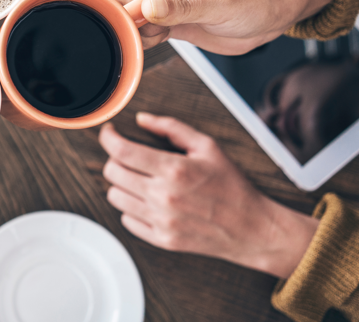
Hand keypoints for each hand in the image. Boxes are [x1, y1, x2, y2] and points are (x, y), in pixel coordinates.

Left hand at [100, 113, 317, 278]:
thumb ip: (172, 128)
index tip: (109, 133)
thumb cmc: (231, 186)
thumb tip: (142, 119)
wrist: (251, 228)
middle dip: (115, 159)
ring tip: (139, 179)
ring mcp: (161, 220)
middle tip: (128, 156)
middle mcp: (163, 196)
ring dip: (121, 184)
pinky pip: (126, 220)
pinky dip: (131, 208)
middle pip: (112, 172)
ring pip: (114, 196)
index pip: (121, 151)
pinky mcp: (161, 239)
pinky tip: (147, 200)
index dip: (108, 137)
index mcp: (174, 170)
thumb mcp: (207, 146)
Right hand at [107, 0, 335, 53]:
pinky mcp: (162, 15)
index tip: (140, 33)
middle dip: (131, 26)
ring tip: (165, 35)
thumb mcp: (219, 4)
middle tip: (158, 35)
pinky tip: (163, 39)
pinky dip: (143, 40)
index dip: (129, 14)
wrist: (270, 14)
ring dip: (137, 34)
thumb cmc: (253, 2)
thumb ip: (181, 7)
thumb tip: (146, 6)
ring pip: (126, 18)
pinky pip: (138, 29)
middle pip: (121, 3)